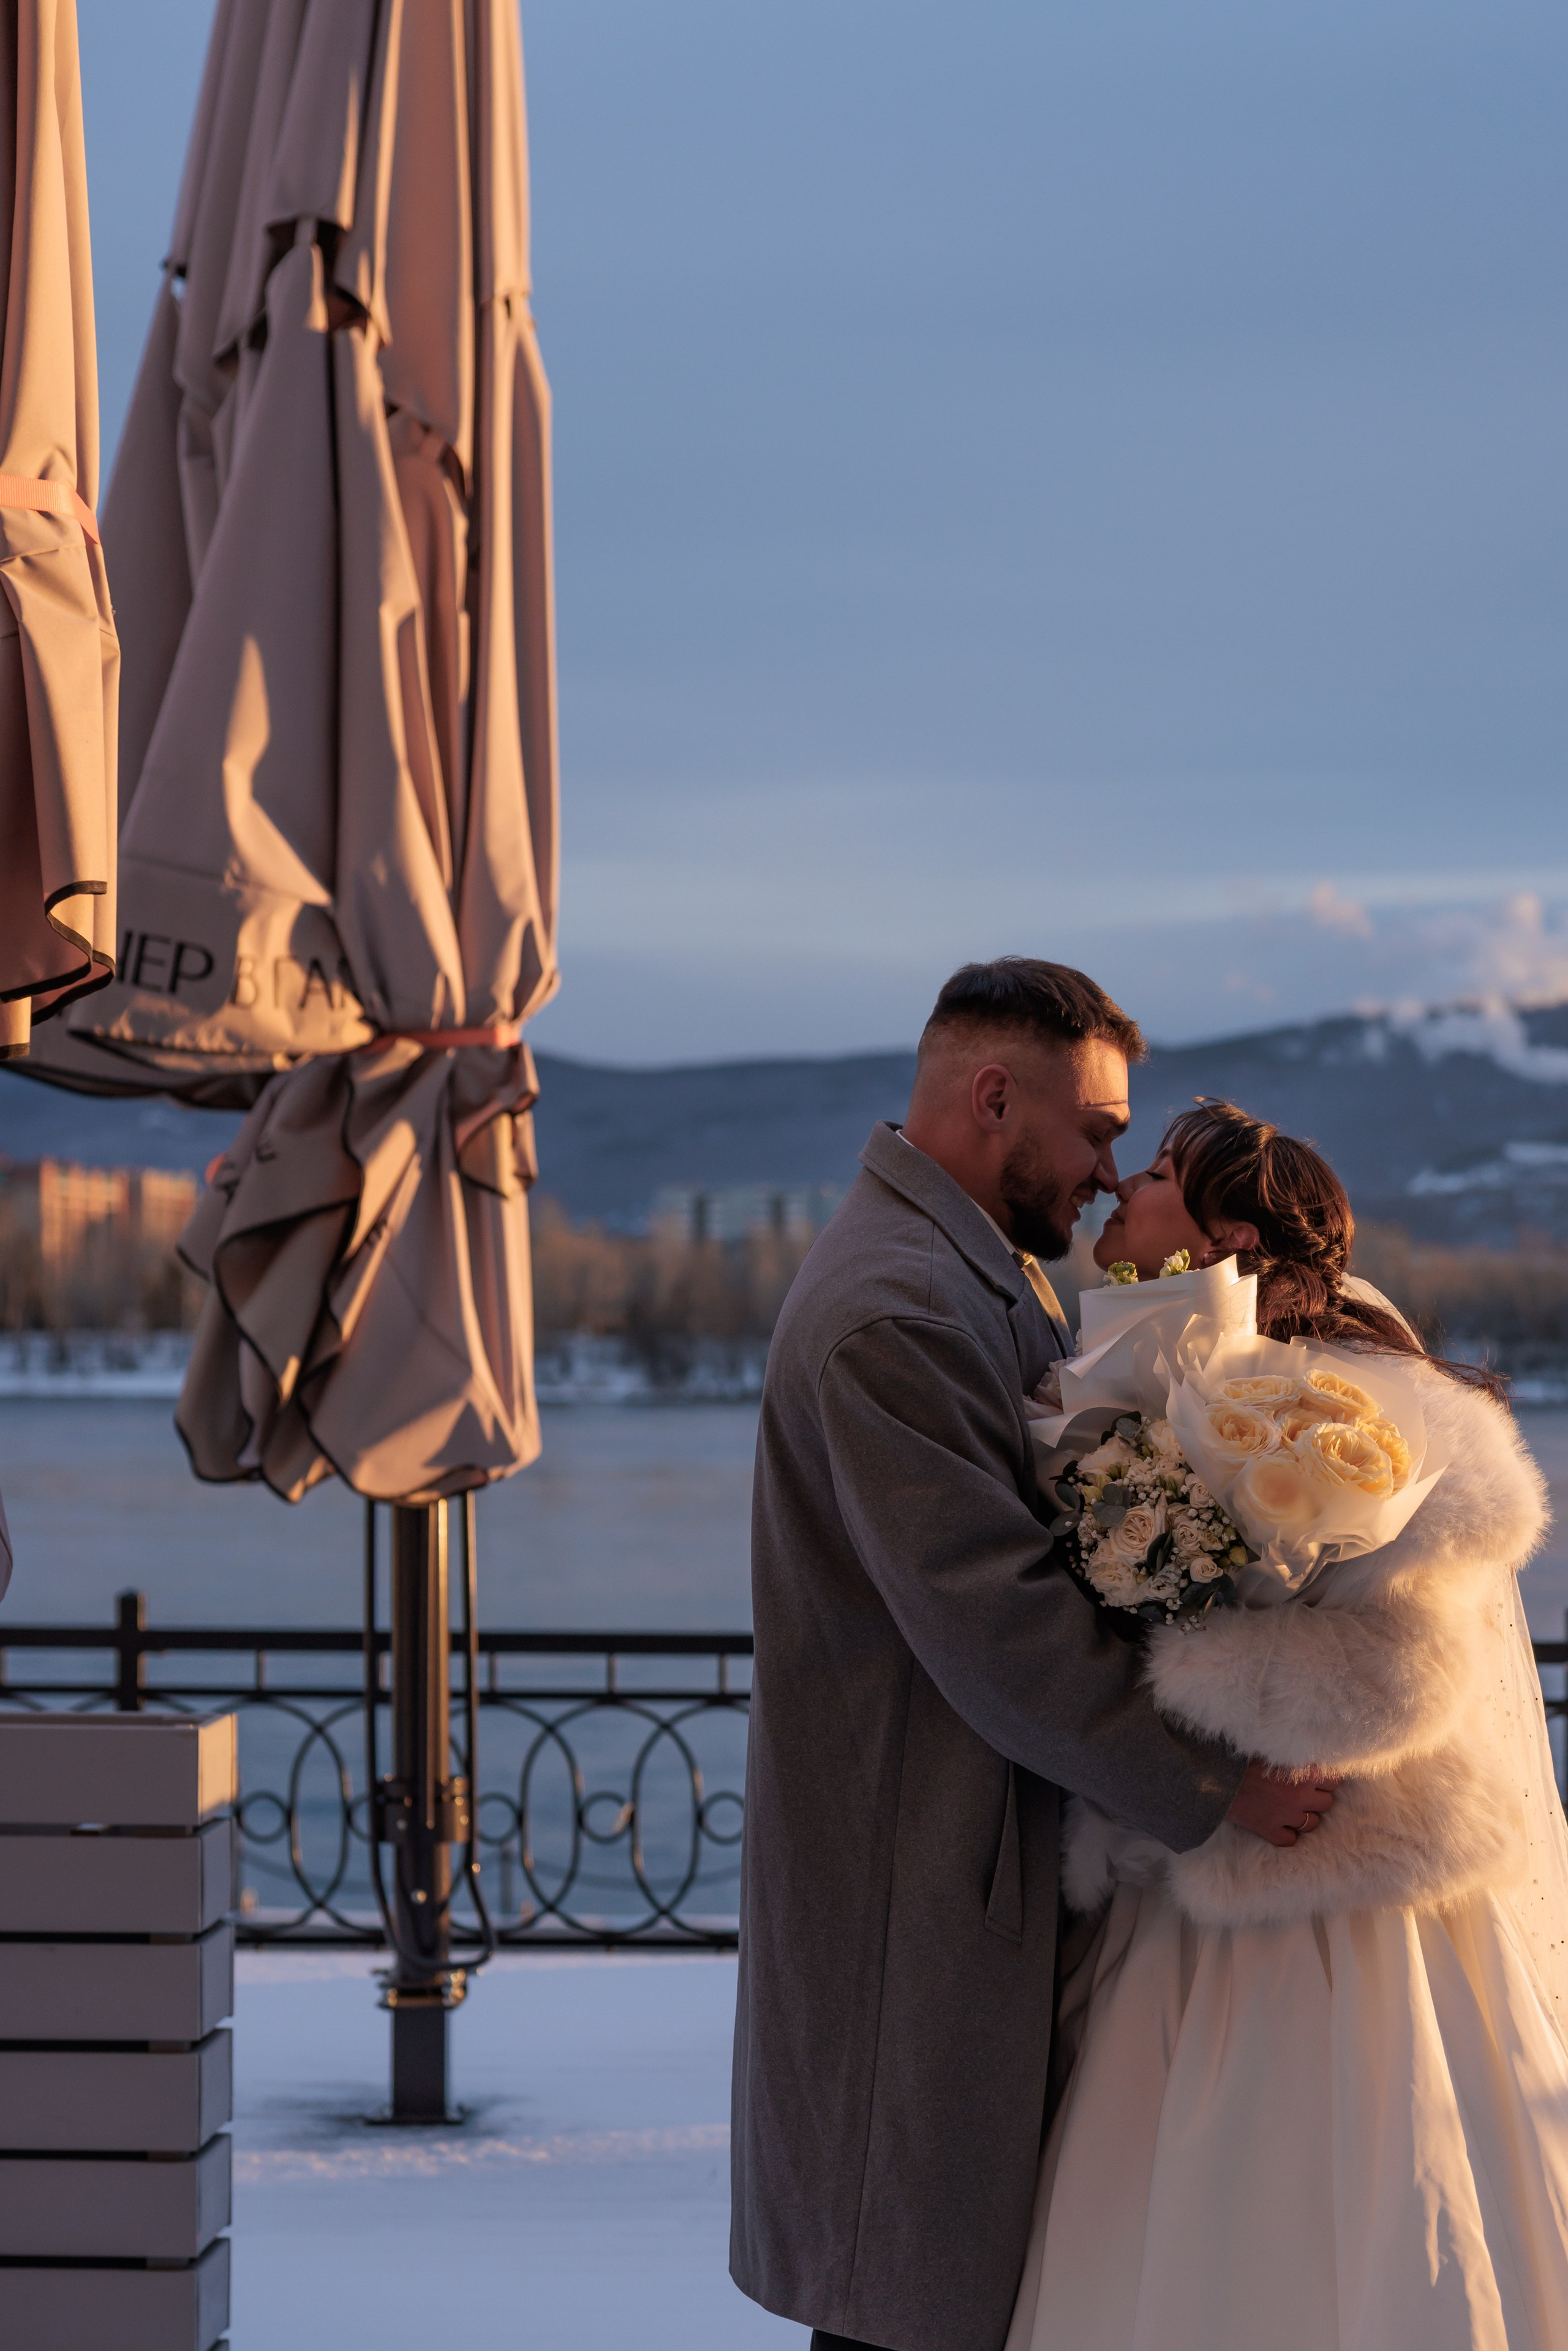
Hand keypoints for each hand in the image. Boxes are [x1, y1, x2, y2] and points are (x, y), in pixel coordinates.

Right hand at [1226, 1760, 1340, 1848]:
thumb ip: (1295, 1757)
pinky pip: (1290, 1840)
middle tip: (1305, 1792)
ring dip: (1305, 1816)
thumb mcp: (1274, 1752)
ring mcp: (1286, 1817)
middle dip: (1318, 1798)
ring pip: (1312, 1824)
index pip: (1334, 1781)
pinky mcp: (1270, 1830)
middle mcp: (1300, 1797)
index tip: (1319, 1778)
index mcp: (1304, 1774)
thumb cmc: (1244, 1758)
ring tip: (1293, 1808)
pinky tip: (1280, 1825)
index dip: (1327, 1779)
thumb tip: (1310, 1758)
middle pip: (1326, 1804)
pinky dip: (1287, 1834)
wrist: (1217, 1778)